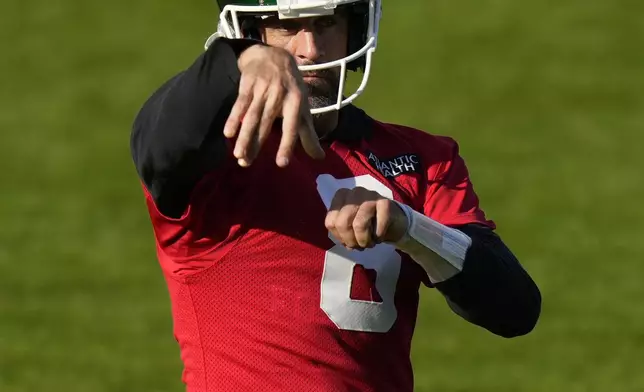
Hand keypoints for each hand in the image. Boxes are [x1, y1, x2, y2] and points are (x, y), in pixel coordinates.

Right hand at [223, 45, 325, 167]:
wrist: (274, 56)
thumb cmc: (291, 88)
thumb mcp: (302, 108)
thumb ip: (309, 135)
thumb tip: (319, 158)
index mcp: (296, 102)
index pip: (292, 127)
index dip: (287, 144)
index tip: (281, 163)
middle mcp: (280, 95)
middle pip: (266, 124)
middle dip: (256, 144)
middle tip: (247, 164)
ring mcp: (262, 88)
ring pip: (251, 116)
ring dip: (244, 136)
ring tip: (238, 155)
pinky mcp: (248, 84)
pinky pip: (240, 103)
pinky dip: (233, 118)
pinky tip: (228, 133)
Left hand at [325, 187, 408, 250]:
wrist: (393, 221)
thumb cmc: (368, 224)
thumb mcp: (349, 228)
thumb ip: (342, 233)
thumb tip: (346, 243)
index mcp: (341, 196)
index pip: (331, 222)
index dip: (339, 237)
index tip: (348, 241)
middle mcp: (354, 192)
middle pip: (342, 223)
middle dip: (351, 241)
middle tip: (359, 245)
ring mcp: (370, 195)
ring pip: (358, 225)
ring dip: (364, 240)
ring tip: (369, 243)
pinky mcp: (385, 202)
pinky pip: (377, 227)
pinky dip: (378, 237)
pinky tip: (379, 237)